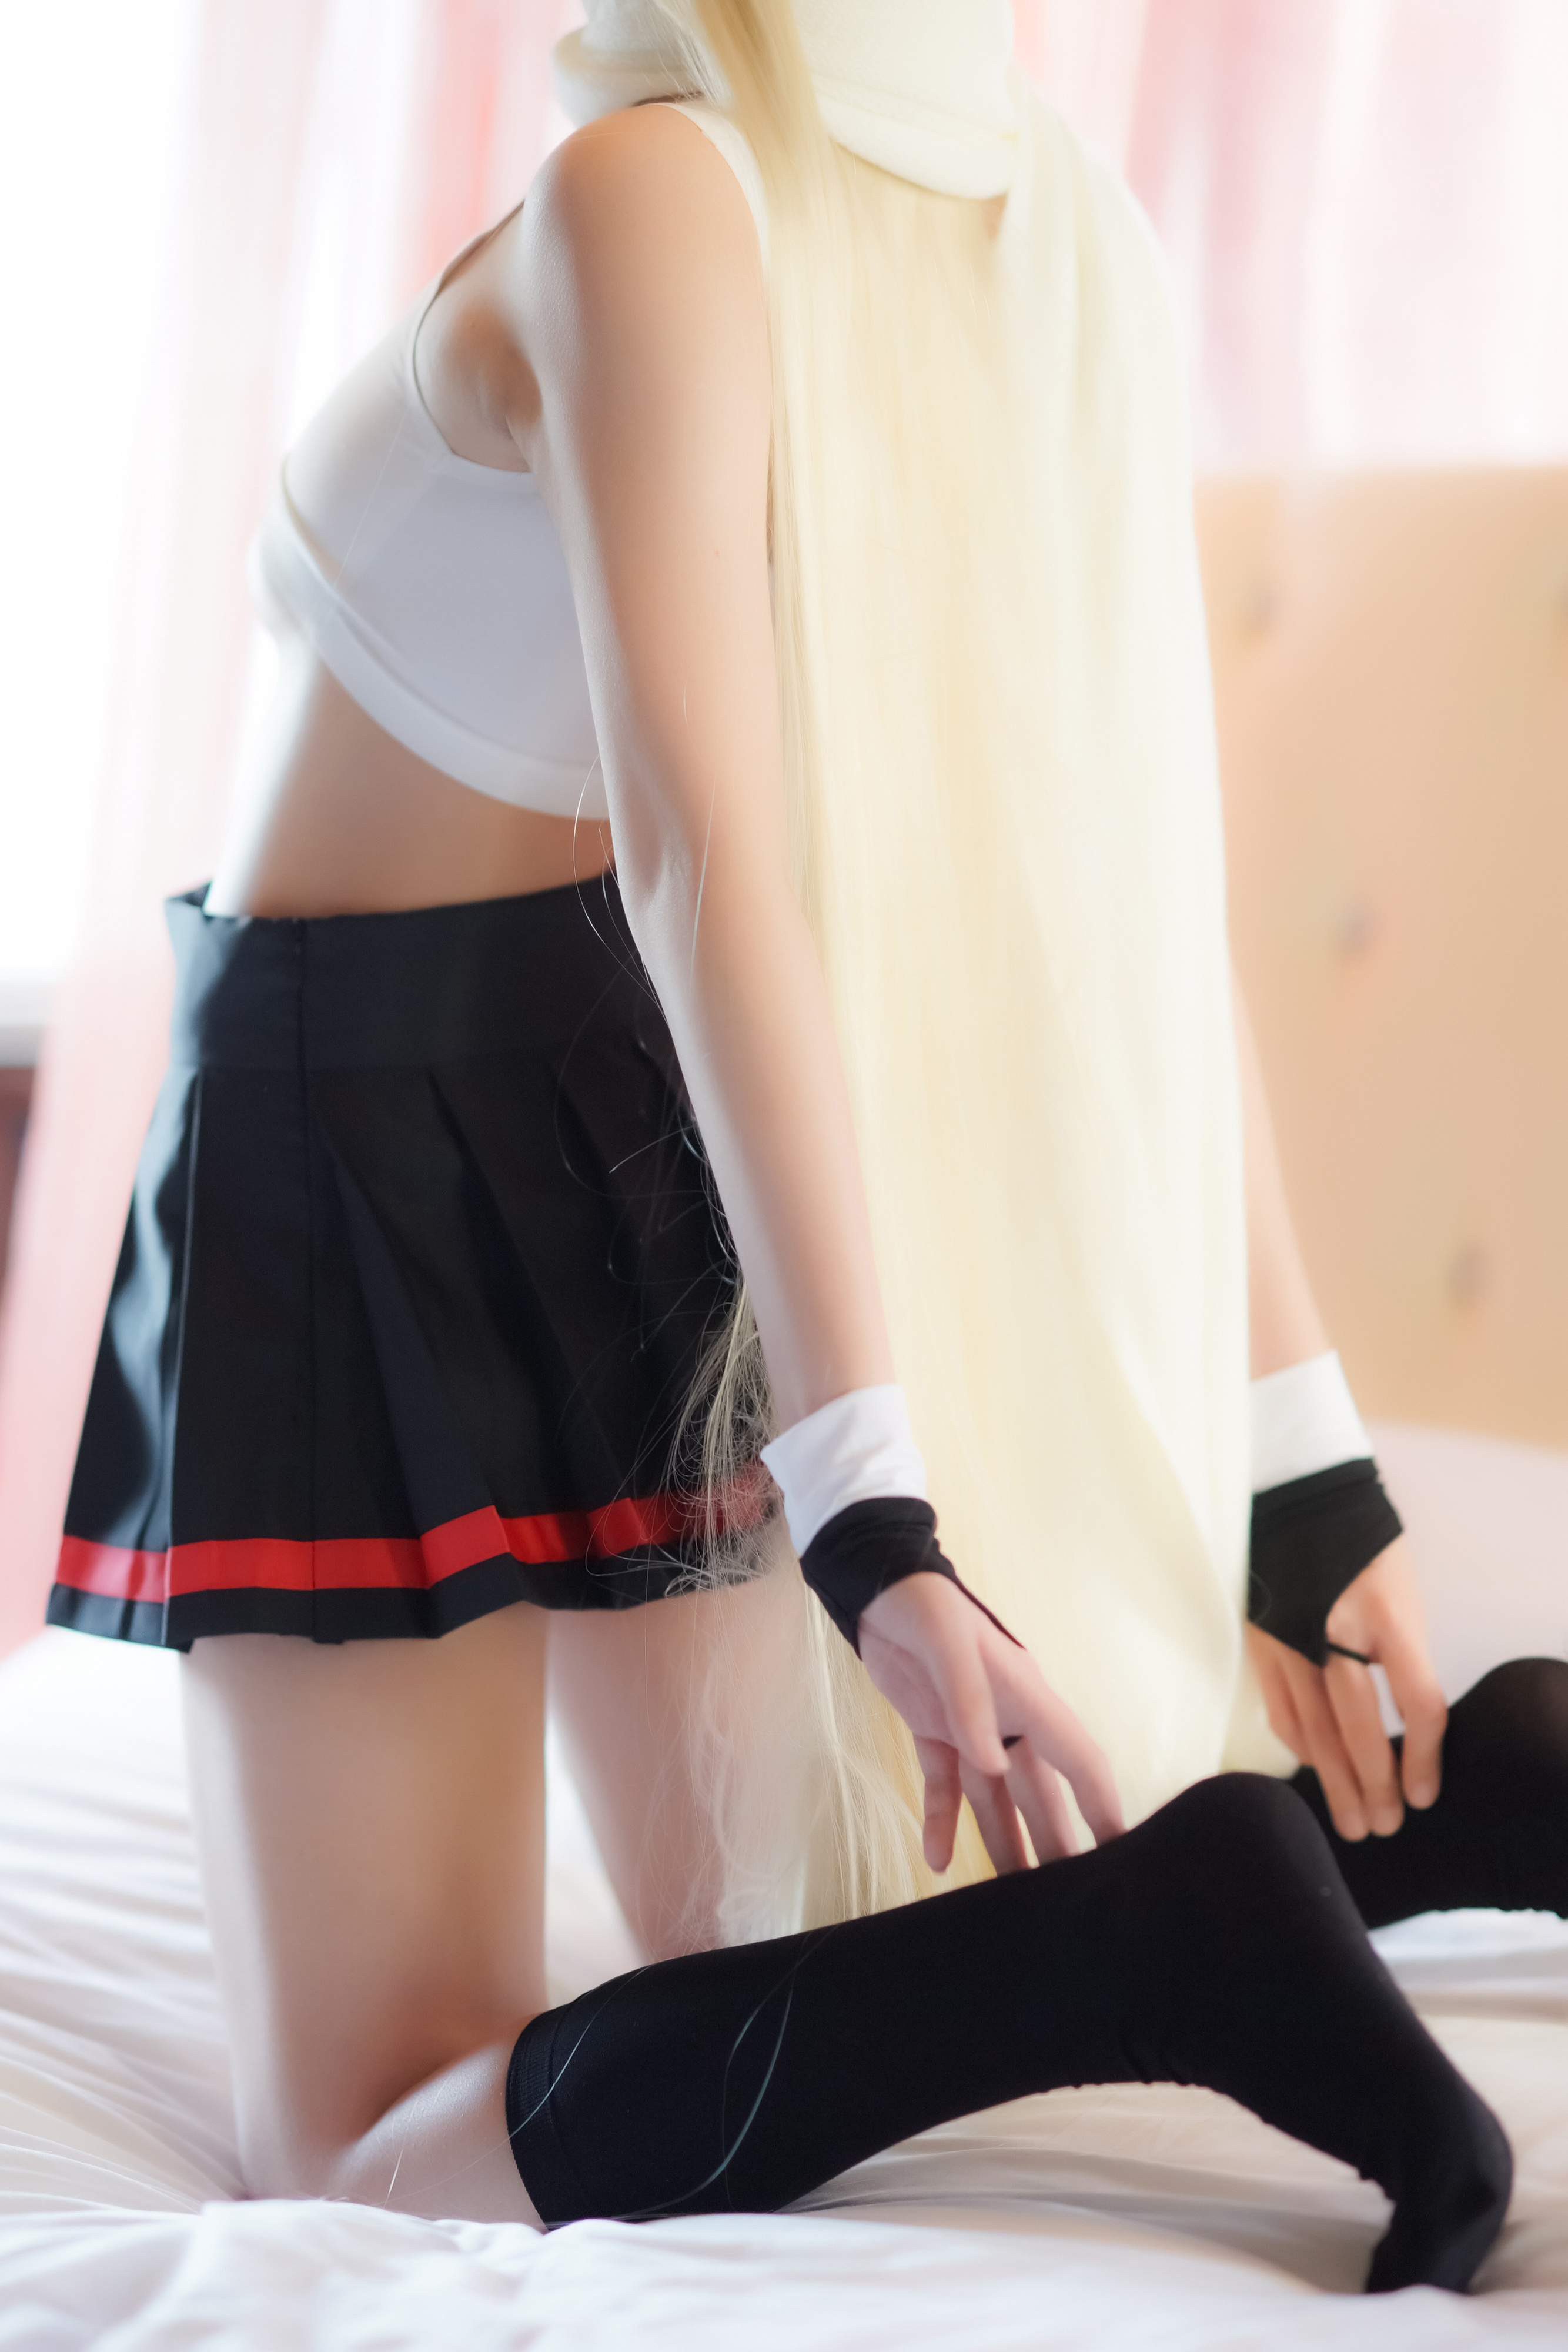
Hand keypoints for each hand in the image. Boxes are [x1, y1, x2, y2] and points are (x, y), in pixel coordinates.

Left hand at [857, 1572, 1123, 1874]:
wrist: (875, 1588)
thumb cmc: (923, 1603)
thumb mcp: (947, 1641)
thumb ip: (969, 1700)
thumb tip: (993, 1765)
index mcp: (1027, 1697)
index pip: (1079, 1758)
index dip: (1102, 1803)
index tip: (1122, 1850)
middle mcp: (1008, 1721)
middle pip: (1041, 1794)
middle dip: (1058, 1843)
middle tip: (1071, 1899)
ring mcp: (972, 1732)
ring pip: (997, 1802)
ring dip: (1007, 1847)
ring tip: (1016, 1900)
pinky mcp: (934, 1737)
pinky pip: (945, 1790)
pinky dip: (942, 1825)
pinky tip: (938, 1862)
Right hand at [1246, 1534, 1447, 1838]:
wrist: (1300, 1492)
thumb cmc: (1365, 1545)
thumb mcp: (1401, 1593)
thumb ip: (1402, 1654)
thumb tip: (1404, 1724)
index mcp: (1388, 1616)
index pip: (1417, 1703)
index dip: (1424, 1758)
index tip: (1425, 1795)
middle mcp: (1336, 1633)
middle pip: (1359, 1730)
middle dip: (1374, 1787)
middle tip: (1383, 1828)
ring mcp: (1291, 1640)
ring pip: (1313, 1730)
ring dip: (1332, 1782)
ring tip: (1350, 1821)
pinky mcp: (1261, 1642)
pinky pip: (1281, 1707)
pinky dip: (1299, 1744)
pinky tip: (1312, 1766)